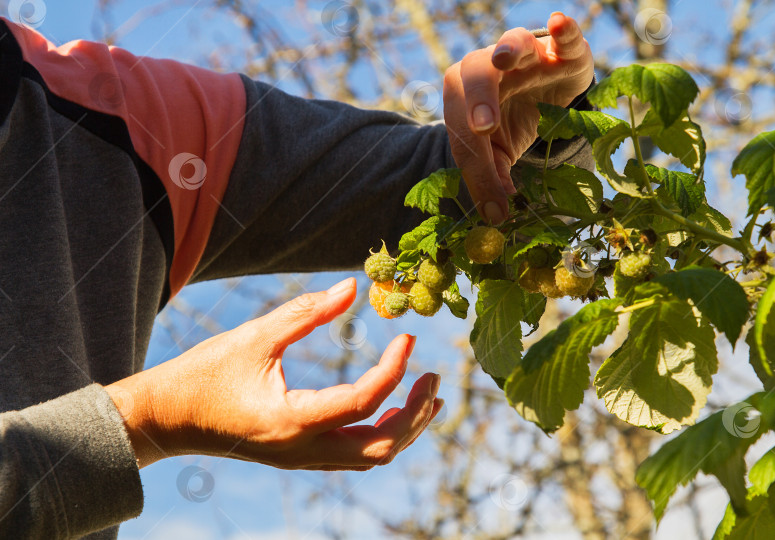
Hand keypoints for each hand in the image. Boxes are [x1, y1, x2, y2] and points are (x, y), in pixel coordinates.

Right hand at [105, 278, 442, 469]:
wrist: (166, 419)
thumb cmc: (202, 375)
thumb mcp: (253, 338)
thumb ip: (304, 313)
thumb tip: (352, 287)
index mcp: (293, 422)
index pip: (363, 401)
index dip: (393, 369)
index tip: (408, 336)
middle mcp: (303, 450)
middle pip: (382, 446)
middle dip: (415, 413)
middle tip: (432, 375)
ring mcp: (302, 458)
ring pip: (372, 457)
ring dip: (405, 427)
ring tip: (427, 394)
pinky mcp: (299, 455)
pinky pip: (355, 455)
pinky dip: (383, 434)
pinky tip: (392, 410)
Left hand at [443, 12, 593, 223]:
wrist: (544, 96)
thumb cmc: (512, 122)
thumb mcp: (500, 152)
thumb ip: (493, 176)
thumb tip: (494, 215)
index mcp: (463, 95)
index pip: (464, 131)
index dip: (477, 168)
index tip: (494, 205)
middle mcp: (488, 66)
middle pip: (473, 74)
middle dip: (477, 101)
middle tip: (483, 128)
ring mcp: (524, 53)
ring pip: (511, 42)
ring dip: (507, 49)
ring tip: (504, 58)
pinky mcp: (561, 49)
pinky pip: (561, 36)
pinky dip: (562, 30)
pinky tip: (559, 24)